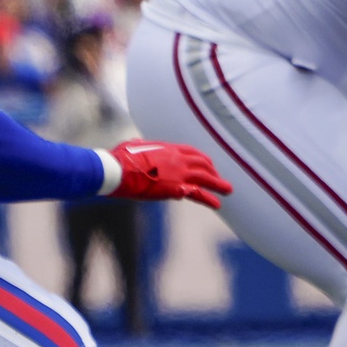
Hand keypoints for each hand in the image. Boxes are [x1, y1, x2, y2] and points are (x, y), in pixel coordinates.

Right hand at [99, 140, 231, 205]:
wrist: (118, 170)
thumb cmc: (120, 158)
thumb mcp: (132, 146)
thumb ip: (139, 145)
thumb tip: (135, 142)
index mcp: (168, 148)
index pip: (191, 152)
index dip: (201, 159)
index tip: (207, 164)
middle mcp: (178, 159)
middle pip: (202, 164)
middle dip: (212, 171)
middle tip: (219, 178)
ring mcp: (179, 173)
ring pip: (205, 178)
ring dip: (218, 184)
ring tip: (228, 191)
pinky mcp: (177, 188)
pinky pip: (198, 194)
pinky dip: (208, 199)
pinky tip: (216, 204)